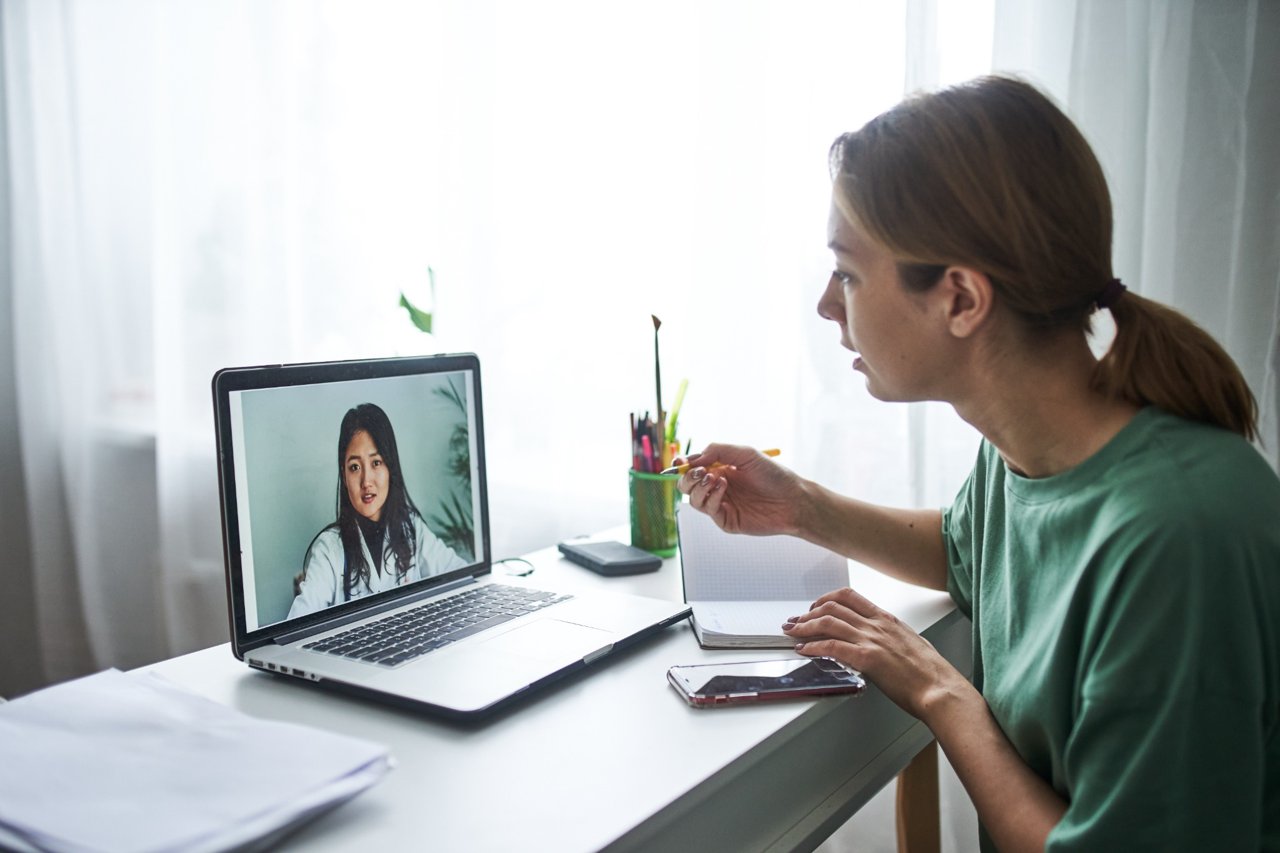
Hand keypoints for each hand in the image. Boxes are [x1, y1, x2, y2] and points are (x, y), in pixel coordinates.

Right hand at [675, 442, 806, 536]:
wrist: (792, 499)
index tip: (679, 462)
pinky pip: (708, 510)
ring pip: (694, 499)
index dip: (683, 465)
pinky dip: (711, 497)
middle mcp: (719, 488)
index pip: (694, 468)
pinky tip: (724, 488)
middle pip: (687, 486)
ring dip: (699, 487)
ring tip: (715, 478)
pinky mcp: (727, 521)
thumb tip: (694, 459)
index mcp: (721, 470)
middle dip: (687, 477)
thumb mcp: (745, 453)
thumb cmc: (773, 474)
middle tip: (699, 471)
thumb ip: (718, 451)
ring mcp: (722, 505)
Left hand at [782, 586, 966, 720]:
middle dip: (809, 612)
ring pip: (828, 622)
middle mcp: (877, 625)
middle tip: (797, 620)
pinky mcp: (868, 660)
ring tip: (792, 632)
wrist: (941, 689)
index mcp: (887, 619)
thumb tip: (883, 642)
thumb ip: (892, 638)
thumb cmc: (931, 673)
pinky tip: (804, 650)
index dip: (826, 599)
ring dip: (804, 626)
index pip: (850, 596)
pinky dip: (813, 646)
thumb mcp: (911, 643)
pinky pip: (832, 647)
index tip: (815, 606)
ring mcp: (872, 640)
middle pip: (833, 606)